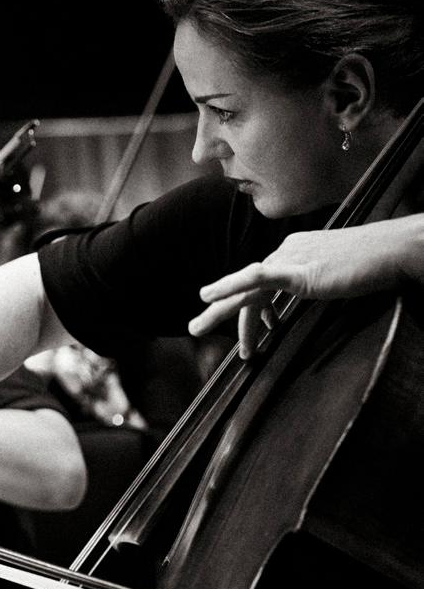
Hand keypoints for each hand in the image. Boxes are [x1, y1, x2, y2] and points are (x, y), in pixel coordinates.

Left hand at [188, 218, 418, 357]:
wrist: (393, 251)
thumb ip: (314, 284)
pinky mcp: (297, 270)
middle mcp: (286, 252)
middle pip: (246, 287)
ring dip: (219, 310)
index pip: (262, 285)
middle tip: (197, 327)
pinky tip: (208, 296)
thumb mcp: (335, 276)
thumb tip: (308, 296)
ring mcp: (290, 259)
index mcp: (293, 252)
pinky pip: (256, 278)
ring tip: (197, 327)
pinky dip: (229, 286)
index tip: (255, 336)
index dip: (254, 313)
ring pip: (244, 287)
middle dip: (221, 310)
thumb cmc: (372, 265)